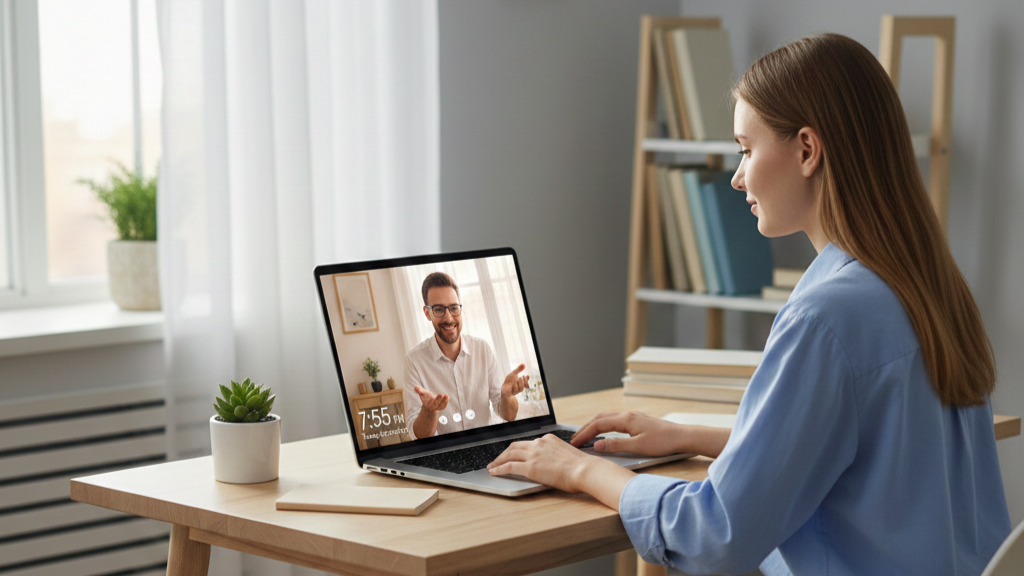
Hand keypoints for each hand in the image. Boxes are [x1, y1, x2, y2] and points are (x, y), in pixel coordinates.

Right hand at [414, 385, 448, 412]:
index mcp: (426, 404)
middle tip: (440, 394)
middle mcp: (432, 406)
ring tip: (446, 396)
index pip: (427, 401)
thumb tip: (415, 387)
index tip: (430, 395)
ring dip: (444, 401)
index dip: (429, 399)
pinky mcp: (442, 407)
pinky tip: (447, 397)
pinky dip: (446, 401)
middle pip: (435, 404)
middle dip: (437, 400)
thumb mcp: (422, 393)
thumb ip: (419, 390)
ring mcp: (437, 407)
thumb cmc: (426, 397)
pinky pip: (444, 405)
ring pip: (441, 405)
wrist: (429, 404)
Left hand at [488, 434, 635, 507]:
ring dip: (498, 460)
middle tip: (497, 459)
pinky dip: (499, 469)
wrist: (585, 470)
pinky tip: (494, 472)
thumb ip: (556, 456)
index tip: (513, 453)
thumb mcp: (567, 455)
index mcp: (548, 439)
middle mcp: (539, 444)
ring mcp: (533, 455)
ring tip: (492, 466)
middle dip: (504, 453)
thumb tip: (553, 465)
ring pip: (509, 454)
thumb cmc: (582, 467)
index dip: (518, 449)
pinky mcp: (530, 467)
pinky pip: (509, 467)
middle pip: (515, 446)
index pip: (528, 443)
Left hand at [501, 364, 529, 398]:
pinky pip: (516, 390)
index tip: (527, 375)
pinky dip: (515, 386)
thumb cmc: (509, 381)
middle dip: (525, 380)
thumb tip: (524, 364)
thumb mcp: (513, 373)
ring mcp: (517, 390)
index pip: (526, 381)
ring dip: (520, 383)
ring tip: (519, 378)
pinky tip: (513, 383)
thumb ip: (518, 369)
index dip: (527, 379)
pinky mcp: (513, 393)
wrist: (504, 388)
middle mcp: (520, 387)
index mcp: (521, 382)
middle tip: (523, 376)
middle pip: (525, 385)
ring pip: (521, 388)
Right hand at [570, 411, 695, 456]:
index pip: (598, 425)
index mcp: (626, 420)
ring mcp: (633, 417)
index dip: (584, 434)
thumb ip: (616, 446)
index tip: (575, 443)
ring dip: (595, 426)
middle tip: (575, 439)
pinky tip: (605, 433)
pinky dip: (605, 426)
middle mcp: (628, 415)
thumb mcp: (638, 447)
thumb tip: (597, 445)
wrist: (682, 437)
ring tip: (586, 436)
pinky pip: (615, 420)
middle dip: (586, 428)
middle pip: (600, 418)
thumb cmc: (663, 442)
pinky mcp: (638, 421)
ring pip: (608, 418)